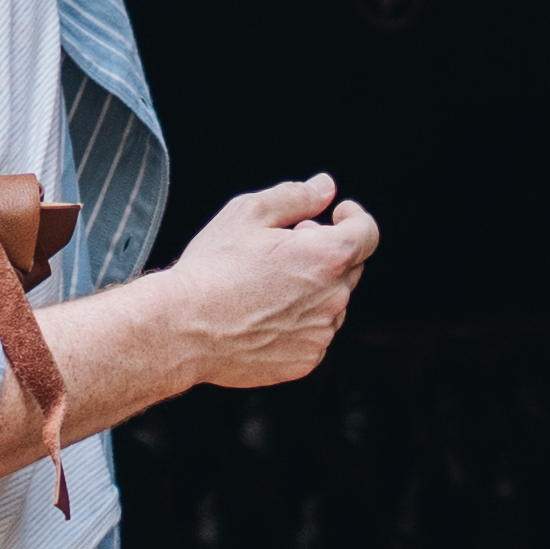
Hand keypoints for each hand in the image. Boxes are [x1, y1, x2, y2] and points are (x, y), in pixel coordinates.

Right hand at [160, 172, 376, 385]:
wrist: (181, 328)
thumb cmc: (211, 268)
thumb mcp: (248, 213)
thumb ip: (296, 195)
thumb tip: (325, 187)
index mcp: (327, 257)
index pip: (367, 233)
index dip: (355, 218)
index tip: (339, 214)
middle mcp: (333, 298)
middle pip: (349, 267)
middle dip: (325, 251)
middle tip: (283, 247)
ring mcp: (321, 334)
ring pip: (332, 302)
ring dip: (313, 289)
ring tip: (266, 285)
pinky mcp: (306, 361)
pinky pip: (315, 334)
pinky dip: (300, 322)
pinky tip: (263, 314)